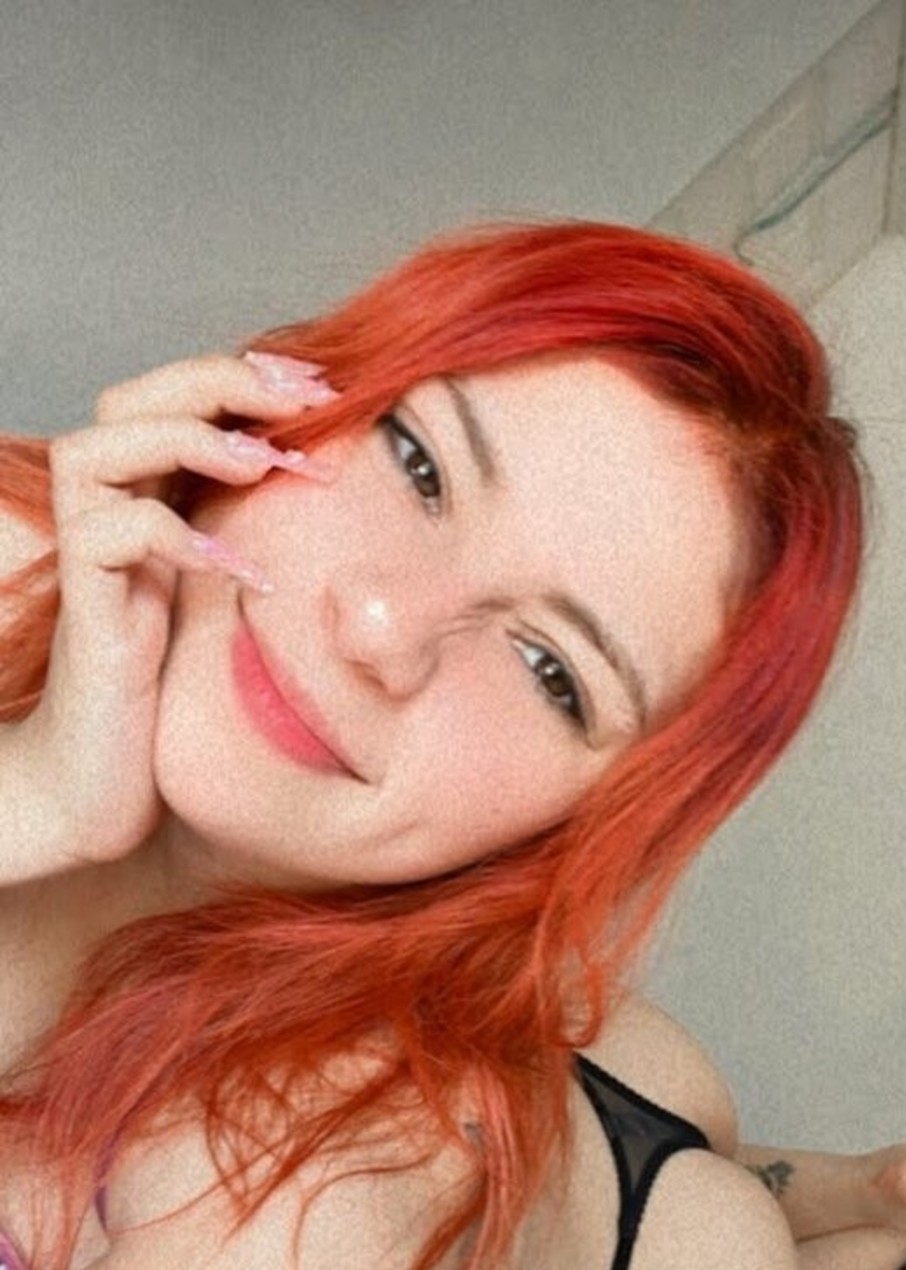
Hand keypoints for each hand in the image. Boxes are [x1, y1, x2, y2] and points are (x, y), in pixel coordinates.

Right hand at [5, 351, 337, 881]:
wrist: (96, 789)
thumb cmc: (170, 701)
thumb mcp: (234, 607)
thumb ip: (263, 547)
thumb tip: (354, 511)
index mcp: (145, 504)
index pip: (173, 402)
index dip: (239, 375)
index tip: (321, 383)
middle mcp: (107, 519)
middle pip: (127, 398)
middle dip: (216, 382)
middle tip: (302, 397)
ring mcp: (89, 562)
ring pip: (96, 449)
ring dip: (185, 440)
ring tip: (261, 463)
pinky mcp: (83, 612)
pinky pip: (106, 538)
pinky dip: (172, 538)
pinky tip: (236, 568)